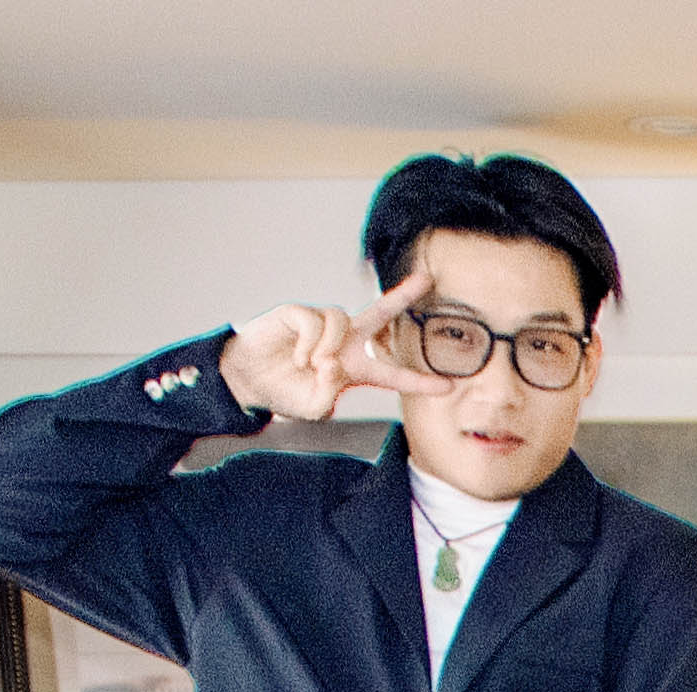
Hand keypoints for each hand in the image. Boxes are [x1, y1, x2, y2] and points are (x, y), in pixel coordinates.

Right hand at [219, 272, 432, 424]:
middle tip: (427, 279)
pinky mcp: (299, 313)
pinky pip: (317, 322)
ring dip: (330, 347)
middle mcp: (344, 341)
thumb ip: (329, 395)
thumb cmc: (285, 392)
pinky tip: (300, 356)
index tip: (448, 387)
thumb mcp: (314, 408)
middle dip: (402, 294)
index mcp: (354, 368)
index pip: (392, 374)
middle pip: (380, 313)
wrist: (249, 379)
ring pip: (343, 321)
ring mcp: (322, 324)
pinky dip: (310, 343)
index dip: (418, 381)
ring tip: (312, 365)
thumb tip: (333, 364)